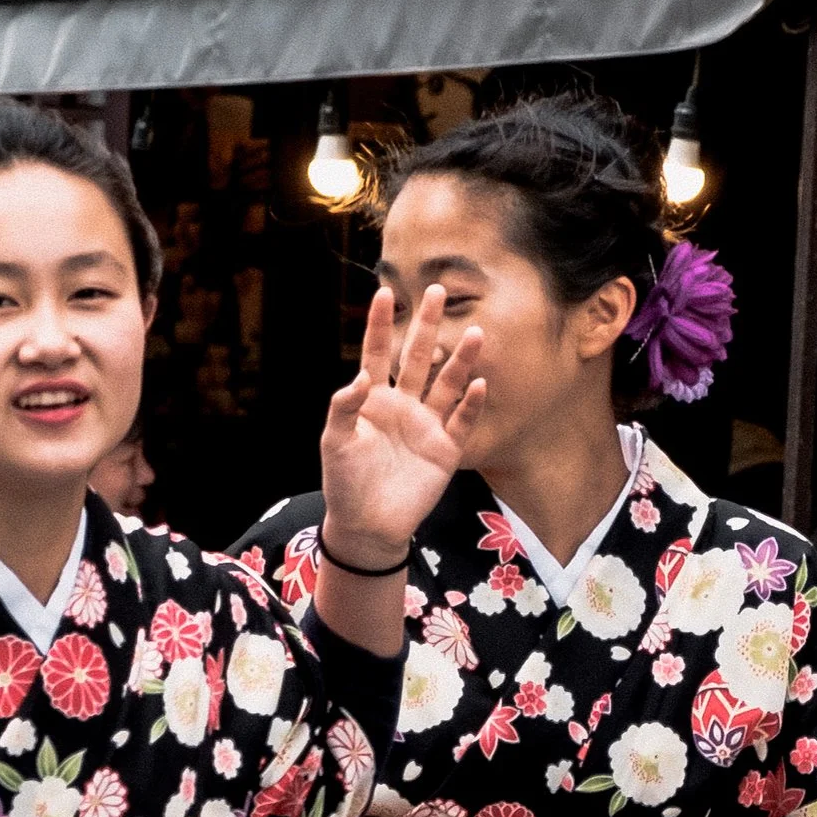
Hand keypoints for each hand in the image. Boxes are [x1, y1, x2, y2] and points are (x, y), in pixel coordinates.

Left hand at [317, 285, 485, 565]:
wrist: (367, 526)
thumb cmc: (344, 482)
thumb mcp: (335, 442)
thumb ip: (344, 407)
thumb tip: (361, 376)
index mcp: (374, 400)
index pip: (377, 353)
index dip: (380, 325)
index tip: (384, 292)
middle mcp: (404, 406)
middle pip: (418, 358)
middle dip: (428, 325)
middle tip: (437, 290)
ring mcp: (427, 426)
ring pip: (447, 384)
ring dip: (461, 360)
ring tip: (476, 333)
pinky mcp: (446, 450)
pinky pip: (462, 422)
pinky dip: (472, 404)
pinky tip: (480, 384)